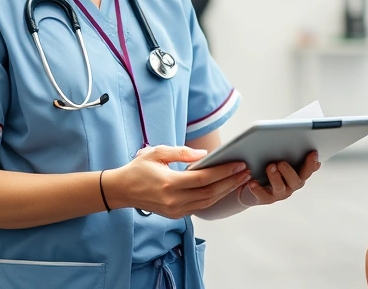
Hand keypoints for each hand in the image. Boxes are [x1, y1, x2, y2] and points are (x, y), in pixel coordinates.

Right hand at [105, 145, 251, 218]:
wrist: (121, 190)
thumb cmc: (138, 168)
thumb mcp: (157, 152)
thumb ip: (181, 152)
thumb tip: (205, 154)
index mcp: (169, 184)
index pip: (203, 179)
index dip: (223, 172)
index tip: (239, 164)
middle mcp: (173, 200)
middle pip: (209, 192)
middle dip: (230, 182)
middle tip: (246, 171)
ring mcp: (174, 210)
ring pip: (207, 202)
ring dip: (225, 191)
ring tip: (240, 179)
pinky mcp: (175, 214)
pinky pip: (199, 206)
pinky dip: (214, 197)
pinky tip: (224, 188)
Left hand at [236, 151, 319, 206]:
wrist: (252, 186)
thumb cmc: (269, 168)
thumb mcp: (282, 159)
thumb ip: (292, 153)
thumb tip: (304, 145)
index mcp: (297, 175)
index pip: (308, 171)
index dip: (311, 163)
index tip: (312, 153)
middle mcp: (290, 186)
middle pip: (297, 181)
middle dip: (289, 171)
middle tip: (281, 162)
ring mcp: (279, 193)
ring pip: (280, 188)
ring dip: (275, 177)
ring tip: (270, 167)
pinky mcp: (265, 198)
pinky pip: (263, 196)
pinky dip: (258, 189)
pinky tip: (253, 182)